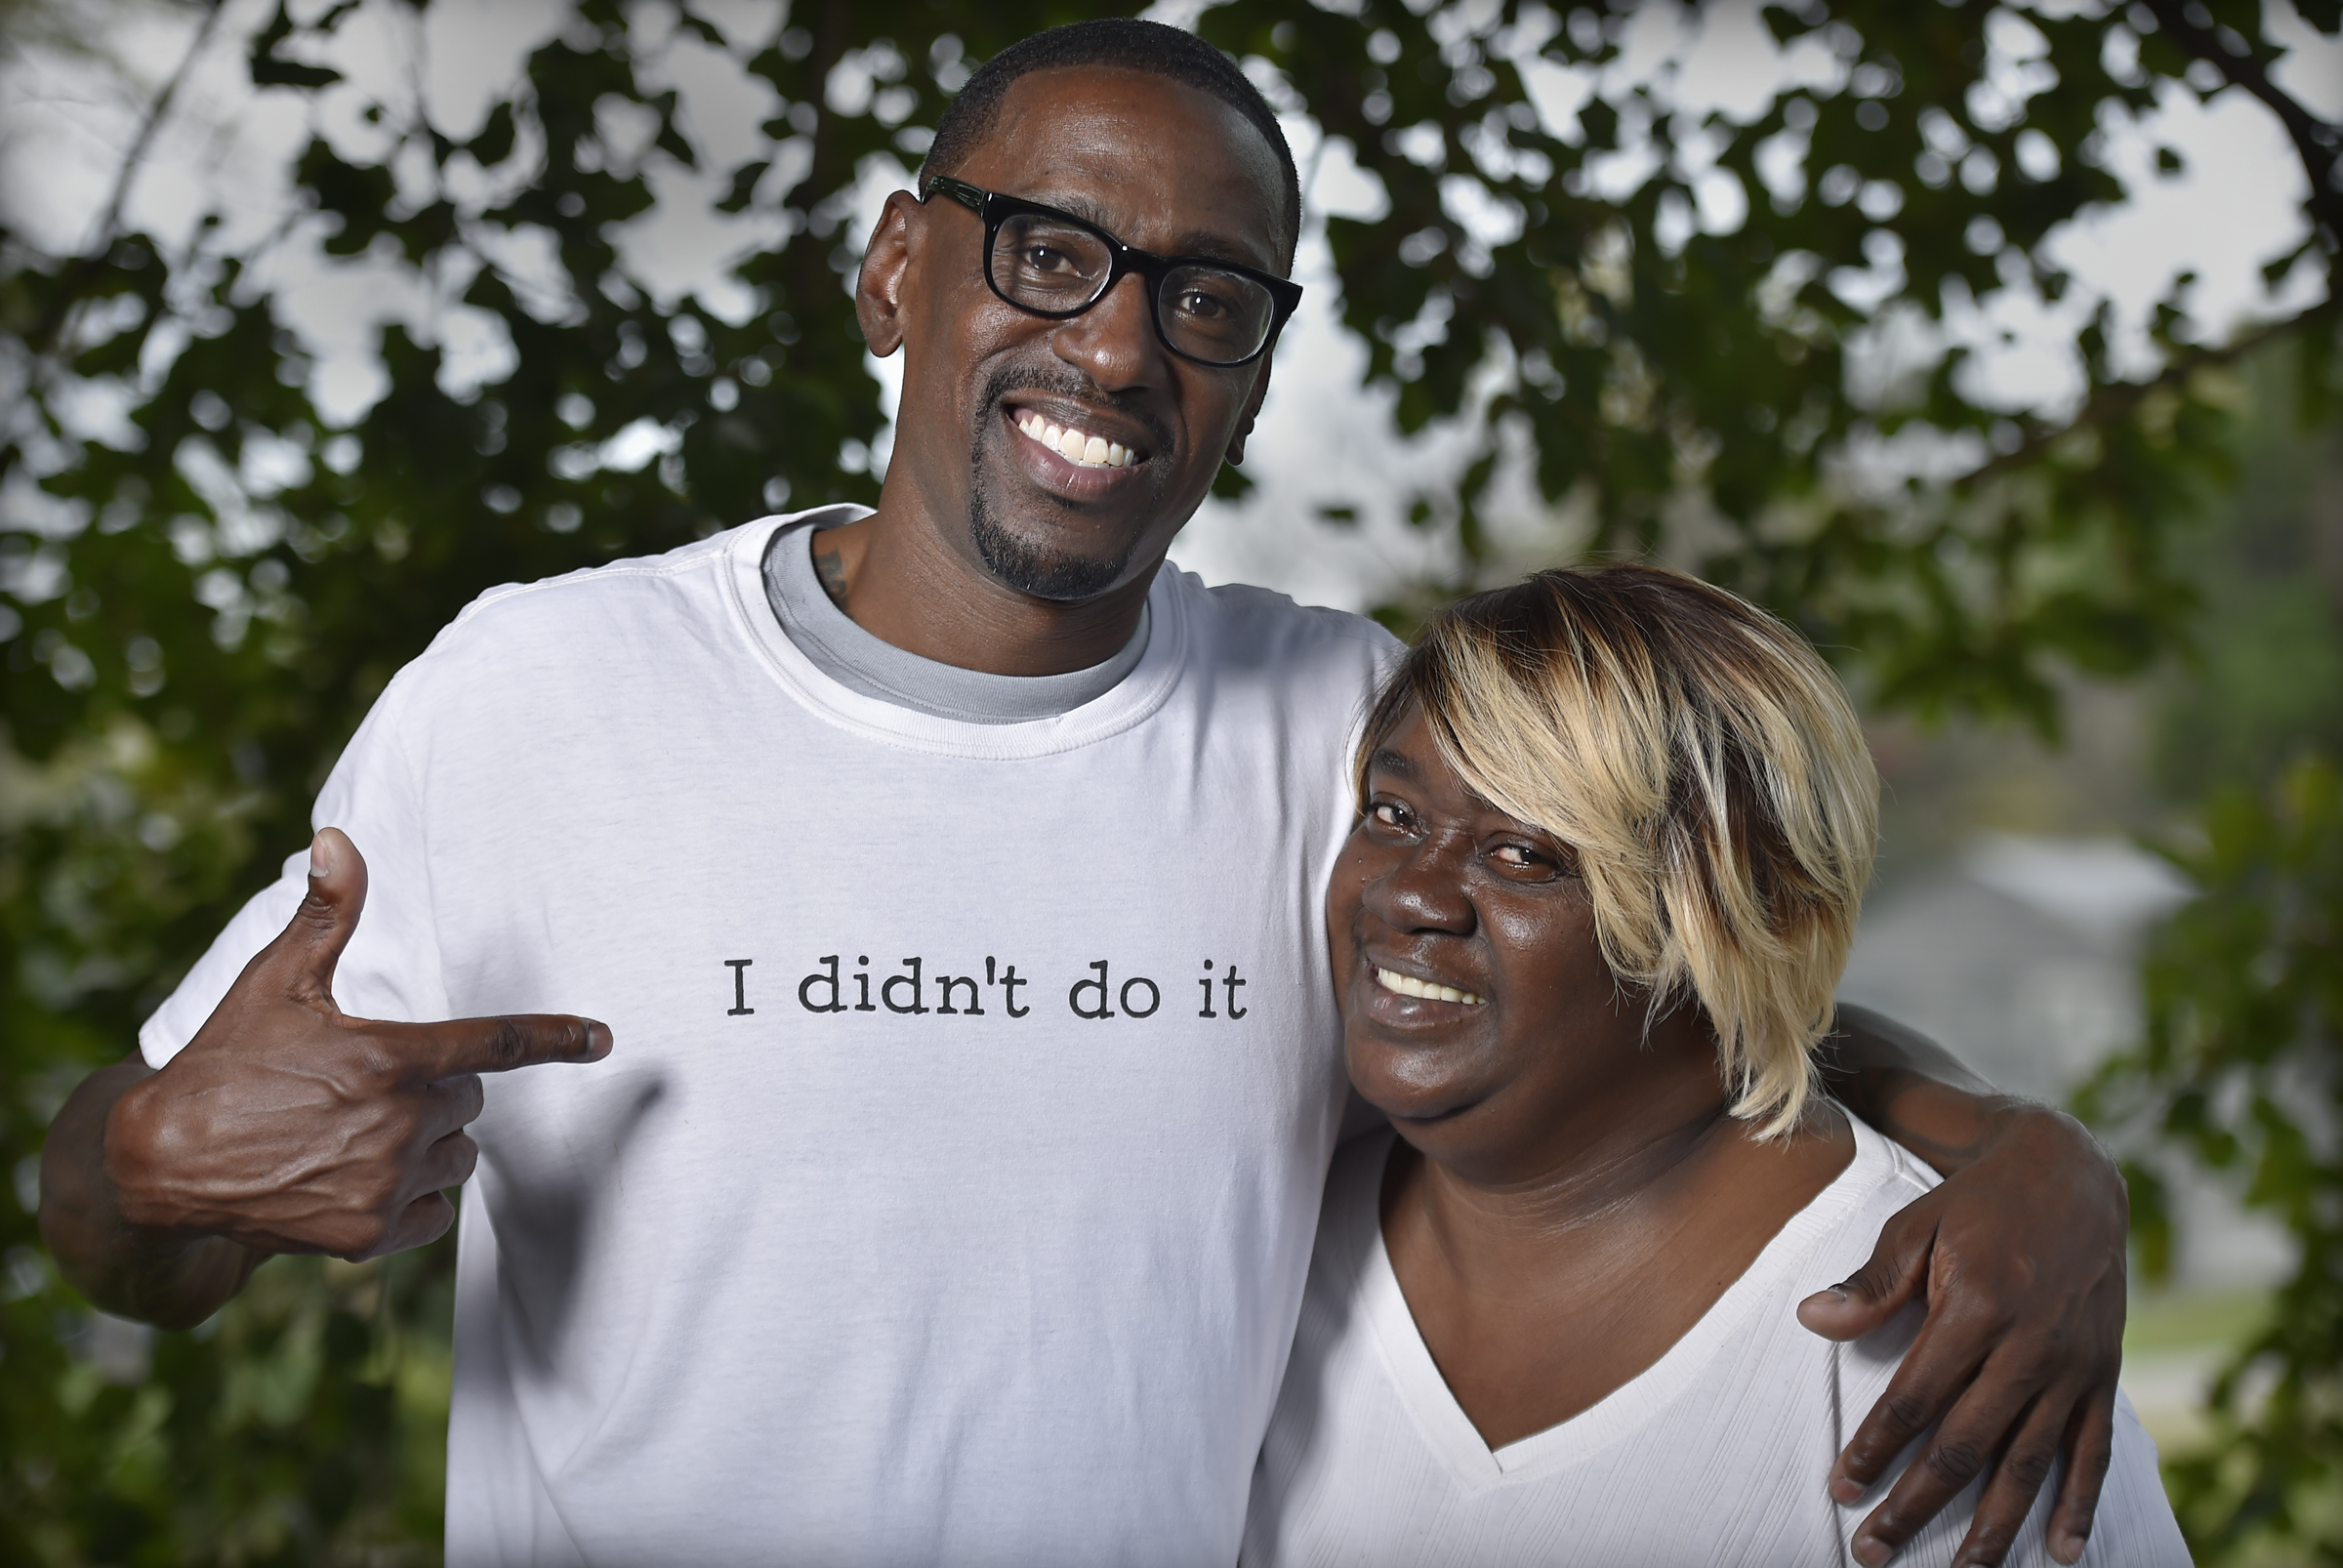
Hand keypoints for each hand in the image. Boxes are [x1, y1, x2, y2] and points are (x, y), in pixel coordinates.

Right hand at [105, 827, 610, 1261]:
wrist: (160, 1168)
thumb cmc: (224, 1063)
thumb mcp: (275, 983)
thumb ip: (326, 916)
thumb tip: (339, 838)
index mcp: (389, 1060)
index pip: (498, 1045)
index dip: (557, 1038)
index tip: (603, 1037)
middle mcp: (398, 1125)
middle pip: (469, 1099)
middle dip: (436, 1088)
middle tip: (367, 1085)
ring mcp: (385, 1184)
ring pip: (457, 1155)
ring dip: (429, 1142)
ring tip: (354, 1131)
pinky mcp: (369, 1236)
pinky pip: (435, 1211)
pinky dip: (412, 1196)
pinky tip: (356, 1177)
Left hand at [1797, 1102, 2126, 1566]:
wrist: (2071, 1177)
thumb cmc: (1977, 1203)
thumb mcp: (1915, 1226)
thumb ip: (1871, 1283)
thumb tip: (1812, 1320)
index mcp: (1976, 1309)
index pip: (1914, 1399)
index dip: (1875, 1449)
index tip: (1842, 1488)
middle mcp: (2028, 1347)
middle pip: (1964, 1446)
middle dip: (1915, 1505)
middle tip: (1873, 1550)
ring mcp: (2071, 1368)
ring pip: (2027, 1466)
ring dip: (1991, 1528)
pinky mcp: (2102, 1377)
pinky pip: (2092, 1453)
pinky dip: (2078, 1505)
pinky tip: (2060, 1552)